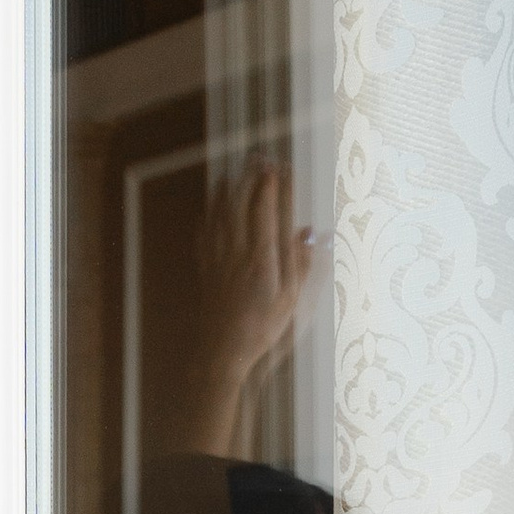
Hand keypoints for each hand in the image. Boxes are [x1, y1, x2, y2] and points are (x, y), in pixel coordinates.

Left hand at [167, 160, 316, 455]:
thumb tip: (308, 234)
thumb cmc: (260, 330)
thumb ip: (299, 264)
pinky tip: (209, 208)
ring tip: (232, 173)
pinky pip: (205, 236)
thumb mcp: (289, 301)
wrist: (222, 353)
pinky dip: (208, 217)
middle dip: (250, 180)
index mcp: (261, 260)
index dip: (272, 187)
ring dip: (226, 192)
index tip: (279, 169)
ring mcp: (218, 261)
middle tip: (258, 160)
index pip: (267, 212)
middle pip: (241, 206)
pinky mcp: (206, 272)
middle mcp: (237, 255)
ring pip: (220, 216)